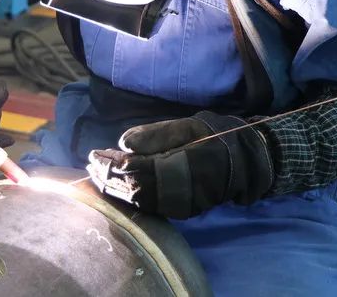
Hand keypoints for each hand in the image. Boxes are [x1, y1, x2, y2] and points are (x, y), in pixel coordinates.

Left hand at [86, 112, 273, 218]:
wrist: (246, 162)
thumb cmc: (216, 137)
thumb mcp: (189, 126)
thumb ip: (156, 135)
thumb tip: (123, 144)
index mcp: (181, 166)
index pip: (136, 169)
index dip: (112, 164)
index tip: (95, 154)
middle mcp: (179, 191)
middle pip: (133, 188)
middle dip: (108, 177)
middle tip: (90, 164)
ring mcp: (180, 205)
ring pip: (138, 201)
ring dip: (114, 188)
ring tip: (97, 174)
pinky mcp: (180, 211)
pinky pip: (148, 207)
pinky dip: (128, 196)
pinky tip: (116, 186)